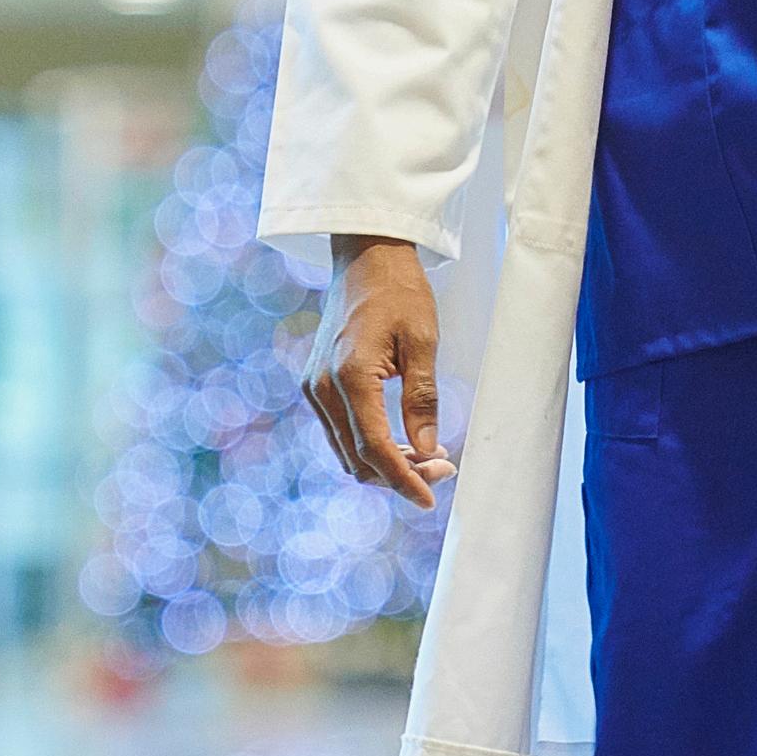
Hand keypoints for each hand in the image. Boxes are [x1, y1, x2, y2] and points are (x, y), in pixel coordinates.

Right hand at [300, 237, 452, 510]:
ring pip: (346, 451)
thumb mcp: (423, 341)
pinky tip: (401, 439)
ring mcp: (313, 386)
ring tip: (428, 456)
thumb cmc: (399, 291)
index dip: (404, 480)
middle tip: (443, 468)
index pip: (375, 448)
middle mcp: (322, 387)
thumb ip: (422, 399)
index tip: (430, 499)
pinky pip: (339, 431)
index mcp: (349, 376)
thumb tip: (426, 451)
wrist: (364, 256)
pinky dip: (368, 445)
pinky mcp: (314, 383)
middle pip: (358, 458)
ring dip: (384, 462)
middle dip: (400, 474)